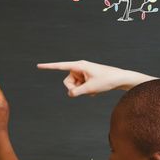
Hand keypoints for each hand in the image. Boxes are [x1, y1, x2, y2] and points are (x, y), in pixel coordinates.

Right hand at [37, 60, 151, 96]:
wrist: (120, 79)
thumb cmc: (107, 80)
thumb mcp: (90, 89)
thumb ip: (76, 92)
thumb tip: (69, 94)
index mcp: (79, 66)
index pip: (61, 66)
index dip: (49, 67)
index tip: (38, 66)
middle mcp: (80, 67)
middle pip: (67, 81)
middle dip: (74, 88)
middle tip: (86, 90)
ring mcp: (84, 73)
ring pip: (74, 85)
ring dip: (82, 90)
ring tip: (93, 89)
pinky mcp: (87, 77)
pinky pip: (81, 87)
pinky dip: (87, 90)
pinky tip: (96, 90)